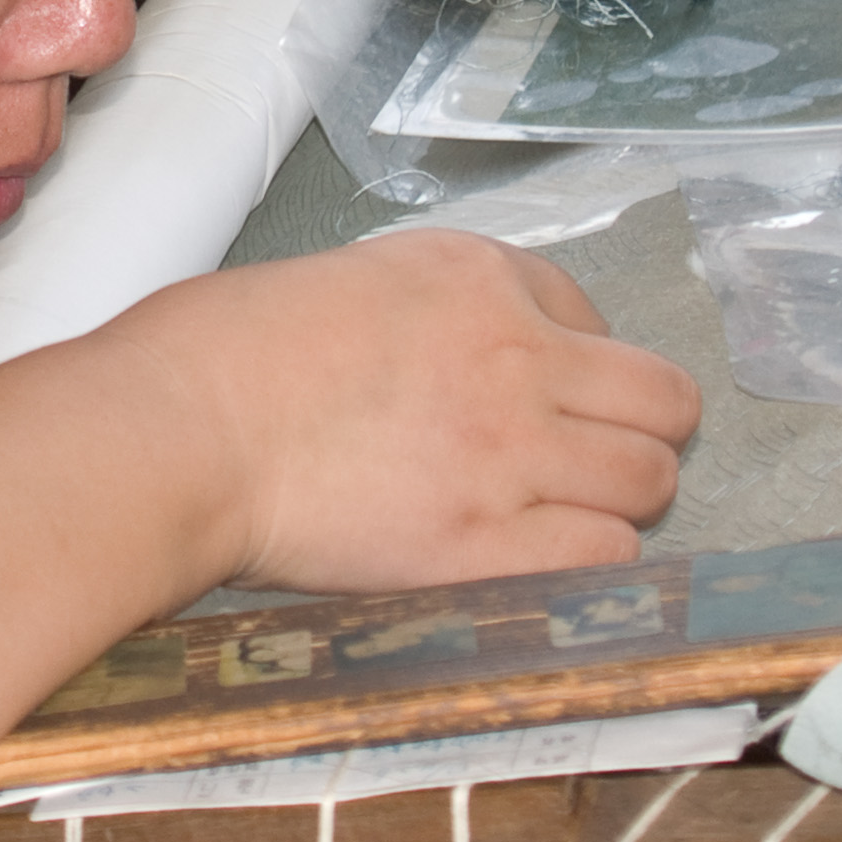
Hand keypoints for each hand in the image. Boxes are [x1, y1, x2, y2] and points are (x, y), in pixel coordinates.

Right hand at [103, 230, 693, 595]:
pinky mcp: (486, 541)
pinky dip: (582, 565)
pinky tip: (530, 564)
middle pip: (663, 401)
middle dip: (631, 437)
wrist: (178, 429)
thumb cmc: (217, 357)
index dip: (572, 368)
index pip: (592, 316)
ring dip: (616, 504)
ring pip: (651, 480)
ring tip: (554, 522)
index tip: (534, 400)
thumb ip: (425, 320)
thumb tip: (451, 373)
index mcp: (475, 276)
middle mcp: (515, 352)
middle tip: (576, 468)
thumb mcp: (343, 286)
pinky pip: (603, 555)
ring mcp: (510, 449)